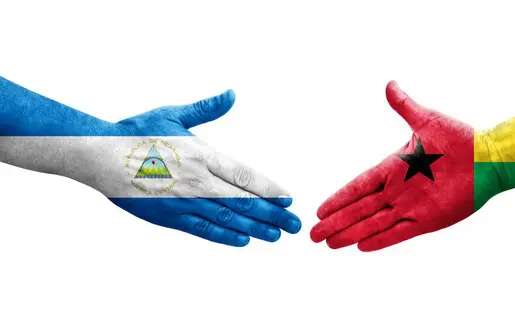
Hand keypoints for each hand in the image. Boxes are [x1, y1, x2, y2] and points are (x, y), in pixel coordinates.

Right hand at [107, 90, 301, 246]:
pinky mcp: (169, 216)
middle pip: (243, 201)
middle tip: (294, 225)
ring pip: (227, 219)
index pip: (245, 176)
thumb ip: (206, 109)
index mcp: (202, 155)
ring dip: (255, 228)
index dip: (270, 189)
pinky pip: (202, 229)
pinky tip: (242, 241)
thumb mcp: (173, 114)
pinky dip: (224, 236)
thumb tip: (232, 94)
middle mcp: (198, 181)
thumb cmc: (135, 132)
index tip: (289, 199)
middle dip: (272, 214)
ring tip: (276, 236)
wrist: (98, 156)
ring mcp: (184, 201)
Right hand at [310, 81, 492, 251]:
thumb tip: (390, 84)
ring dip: (351, 233)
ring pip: (373, 223)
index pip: (358, 186)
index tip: (320, 209)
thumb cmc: (460, 138)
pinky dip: (380, 240)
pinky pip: (398, 233)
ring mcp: (411, 206)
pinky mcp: (428, 220)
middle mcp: (398, 190)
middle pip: (359, 209)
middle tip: (312, 234)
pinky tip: (361, 247)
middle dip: (336, 221)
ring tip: (329, 243)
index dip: (339, 198)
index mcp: (393, 167)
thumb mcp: (426, 120)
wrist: (488, 158)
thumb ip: (404, 106)